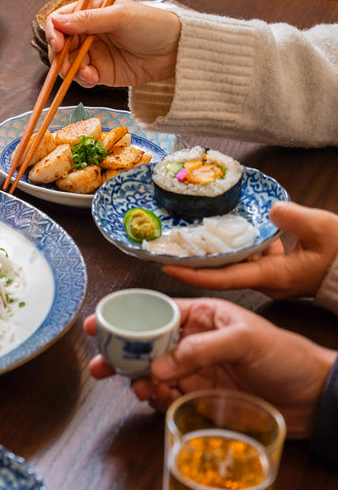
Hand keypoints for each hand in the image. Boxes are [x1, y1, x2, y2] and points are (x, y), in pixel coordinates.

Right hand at [46, 0, 181, 87]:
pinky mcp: (101, 73)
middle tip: (67, 64)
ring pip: (67, 64)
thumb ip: (88, 19)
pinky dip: (83, 79)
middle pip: (59, 45)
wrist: (176, 50)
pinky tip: (93, 78)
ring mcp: (93, 54)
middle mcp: (88, 33)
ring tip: (86, 72)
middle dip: (60, 56)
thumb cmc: (153, 25)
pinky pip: (82, 78)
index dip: (54, 32)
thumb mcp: (120, 17)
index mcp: (91, 13)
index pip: (60, 21)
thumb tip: (57, 21)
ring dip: (70, 70)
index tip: (58, 43)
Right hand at [84, 298, 336, 437]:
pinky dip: (155, 398)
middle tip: (100, 367)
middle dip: (119, 355)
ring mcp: (195, 370)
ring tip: (138, 389)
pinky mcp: (199, 396)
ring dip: (137, 381)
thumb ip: (200, 349)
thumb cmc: (288, 357)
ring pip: (151, 373)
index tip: (98, 325)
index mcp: (204, 316)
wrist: (313, 398)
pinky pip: (166, 395)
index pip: (156, 312)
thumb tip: (159, 365)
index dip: (124, 318)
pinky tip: (157, 399)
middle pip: (145, 345)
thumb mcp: (246, 340)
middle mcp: (194, 341)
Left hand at [162, 201, 337, 298]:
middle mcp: (265, 281)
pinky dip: (239, 245)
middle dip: (195, 260)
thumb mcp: (324, 230)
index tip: (166, 266)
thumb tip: (272, 209)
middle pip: (221, 272)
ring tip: (190, 234)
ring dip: (216, 250)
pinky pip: (250, 258)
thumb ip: (295, 218)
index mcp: (271, 276)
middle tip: (169, 247)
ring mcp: (271, 277)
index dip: (193, 273)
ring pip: (235, 263)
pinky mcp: (277, 270)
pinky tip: (233, 228)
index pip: (223, 279)